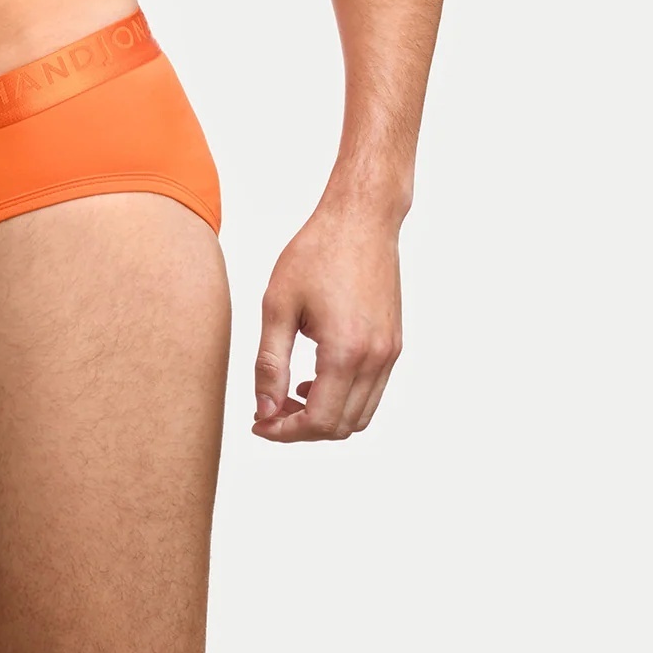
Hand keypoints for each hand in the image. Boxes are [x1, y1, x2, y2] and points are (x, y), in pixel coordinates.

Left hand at [252, 204, 402, 441]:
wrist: (361, 220)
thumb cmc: (316, 252)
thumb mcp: (278, 304)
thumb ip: (270, 363)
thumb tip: (264, 410)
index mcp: (345, 351)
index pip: (319, 421)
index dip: (285, 432)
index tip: (259, 423)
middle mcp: (375, 359)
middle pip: (341, 426)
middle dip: (302, 428)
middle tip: (268, 411)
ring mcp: (389, 353)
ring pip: (361, 415)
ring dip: (325, 417)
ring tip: (289, 397)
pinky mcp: (394, 344)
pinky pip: (372, 392)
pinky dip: (344, 399)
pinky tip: (315, 380)